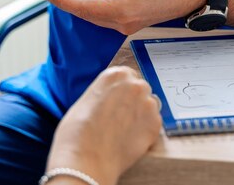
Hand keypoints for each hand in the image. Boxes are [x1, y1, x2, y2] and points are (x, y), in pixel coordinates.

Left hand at [42, 0, 208, 34]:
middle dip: (69, 3)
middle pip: (88, 14)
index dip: (64, 1)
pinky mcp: (133, 17)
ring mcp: (128, 22)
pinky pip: (109, 10)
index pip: (85, 8)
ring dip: (83, 2)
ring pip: (98, 14)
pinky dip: (99, 0)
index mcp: (123, 11)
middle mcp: (123, 22)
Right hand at [47, 67, 161, 184]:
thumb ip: (104, 93)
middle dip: (134, 101)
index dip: (123, 90)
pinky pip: (153, 123)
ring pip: (149, 106)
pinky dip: (145, 130)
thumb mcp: (87, 99)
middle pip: (141, 89)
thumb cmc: (78, 131)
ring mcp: (147, 104)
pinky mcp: (155, 124)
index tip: (120, 99)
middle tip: (121, 117)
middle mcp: (135, 85)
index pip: (128, 75)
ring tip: (124, 130)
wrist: (86, 157)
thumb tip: (111, 98)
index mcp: (116, 75)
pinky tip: (129, 139)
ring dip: (141, 115)